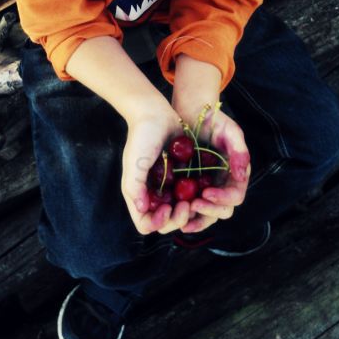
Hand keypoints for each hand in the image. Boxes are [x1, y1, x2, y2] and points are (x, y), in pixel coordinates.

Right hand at [121, 103, 191, 234]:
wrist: (156, 115)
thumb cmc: (141, 137)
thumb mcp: (135, 162)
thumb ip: (135, 187)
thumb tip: (142, 209)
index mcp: (138, 195)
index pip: (146, 224)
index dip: (158, 222)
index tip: (167, 208)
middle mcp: (153, 196)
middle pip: (166, 223)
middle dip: (178, 218)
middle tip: (187, 204)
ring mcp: (168, 189)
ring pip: (181, 214)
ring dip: (191, 212)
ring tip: (197, 199)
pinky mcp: (182, 180)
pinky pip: (192, 198)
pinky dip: (198, 199)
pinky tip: (204, 191)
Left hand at [181, 109, 250, 232]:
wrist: (193, 112)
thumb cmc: (214, 120)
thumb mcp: (231, 131)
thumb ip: (239, 152)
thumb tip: (242, 176)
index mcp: (236, 175)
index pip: (235, 196)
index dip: (223, 199)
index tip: (206, 193)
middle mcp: (224, 185)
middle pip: (222, 210)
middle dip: (209, 211)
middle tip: (193, 205)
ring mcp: (208, 187)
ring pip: (207, 213)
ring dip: (197, 218)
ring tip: (183, 217)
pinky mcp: (192, 187)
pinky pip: (191, 206)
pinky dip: (185, 213)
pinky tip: (173, 212)